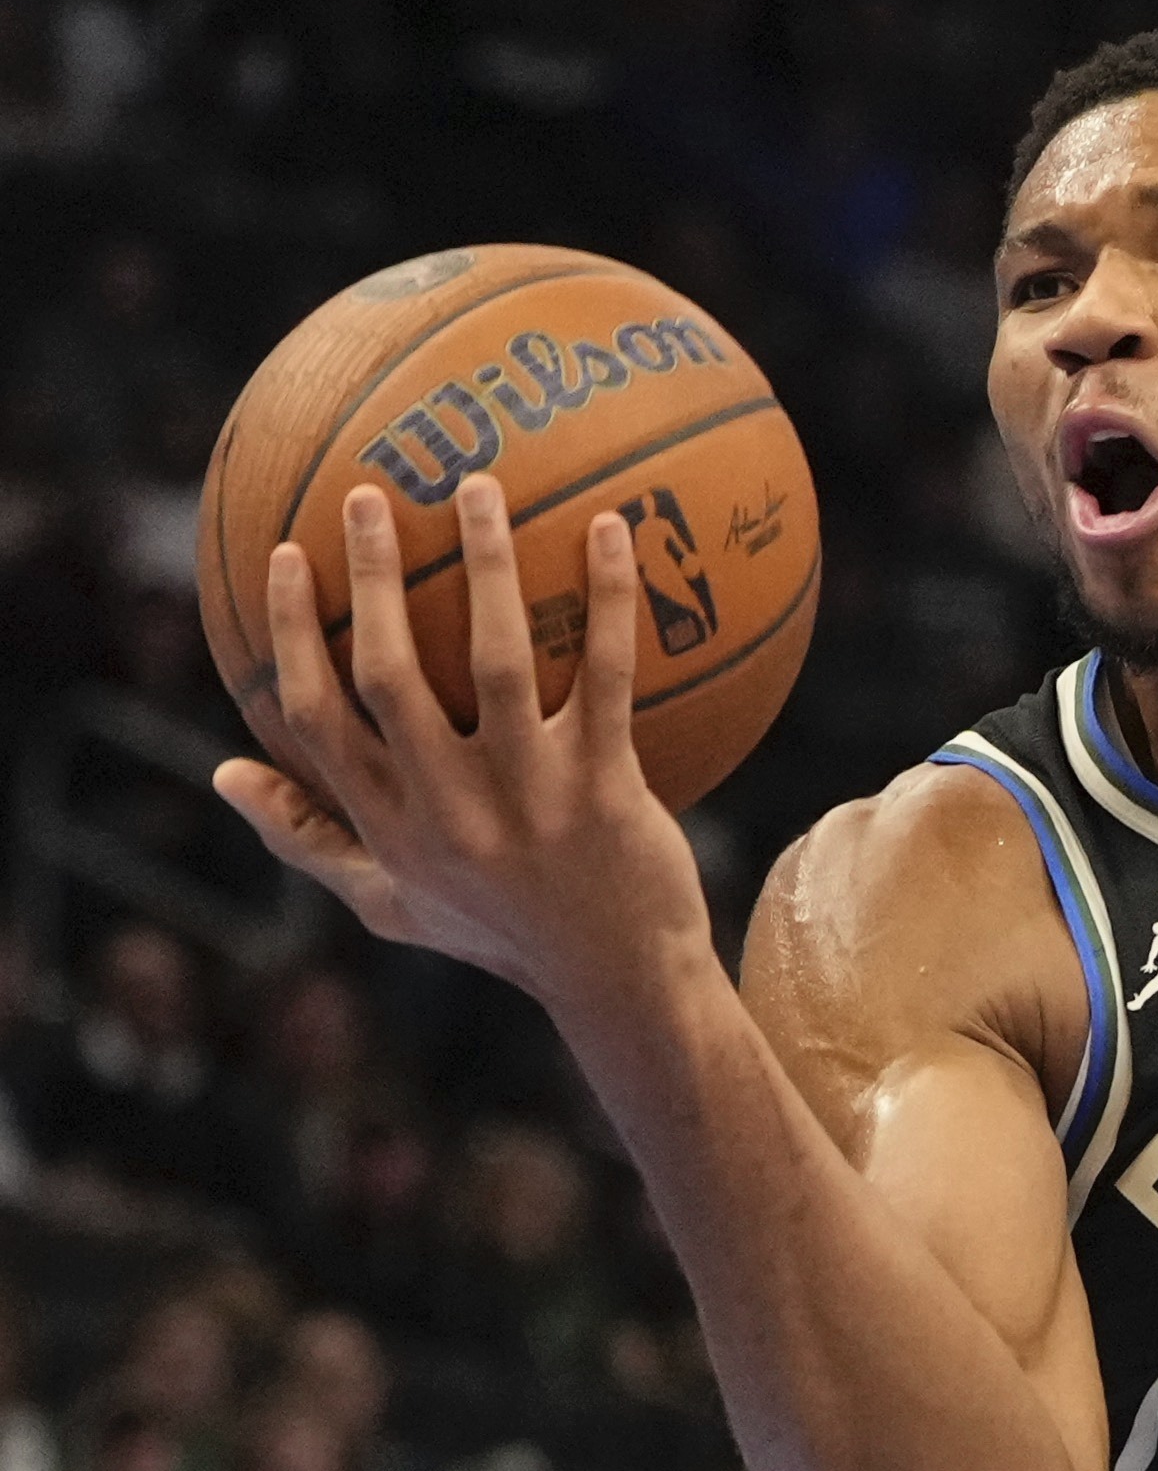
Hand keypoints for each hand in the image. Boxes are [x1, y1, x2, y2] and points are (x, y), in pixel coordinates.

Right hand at [213, 477, 712, 1018]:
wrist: (621, 983)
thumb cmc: (501, 934)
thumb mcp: (391, 902)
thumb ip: (309, 837)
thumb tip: (223, 771)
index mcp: (390, 826)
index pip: (318, 715)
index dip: (298, 630)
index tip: (292, 553)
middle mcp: (449, 808)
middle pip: (391, 672)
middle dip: (374, 576)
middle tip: (372, 493)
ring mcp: (530, 796)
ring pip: (496, 659)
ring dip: (487, 564)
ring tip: (480, 487)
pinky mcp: (608, 788)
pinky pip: (607, 675)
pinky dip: (608, 598)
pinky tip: (607, 529)